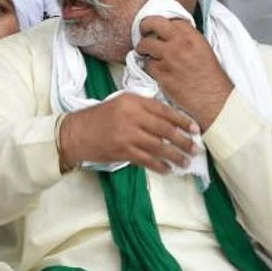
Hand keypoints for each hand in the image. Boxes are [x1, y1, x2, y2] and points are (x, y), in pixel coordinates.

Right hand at [59, 93, 198, 173]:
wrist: (76, 134)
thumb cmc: (99, 118)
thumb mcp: (120, 104)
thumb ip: (142, 109)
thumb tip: (168, 122)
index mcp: (133, 101)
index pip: (164, 110)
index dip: (182, 121)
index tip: (195, 128)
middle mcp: (132, 116)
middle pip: (165, 129)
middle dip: (183, 140)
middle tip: (196, 148)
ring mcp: (127, 135)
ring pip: (159, 147)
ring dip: (175, 156)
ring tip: (185, 162)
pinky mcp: (123, 151)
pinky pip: (147, 160)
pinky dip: (159, 166)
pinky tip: (168, 169)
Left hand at [135, 17, 233, 129]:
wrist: (213, 98)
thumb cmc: (210, 75)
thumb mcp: (202, 48)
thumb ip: (186, 38)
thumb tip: (169, 34)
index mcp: (191, 36)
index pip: (169, 20)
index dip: (160, 24)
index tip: (157, 28)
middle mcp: (179, 44)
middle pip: (152, 24)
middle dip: (144, 26)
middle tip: (143, 32)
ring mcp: (169, 59)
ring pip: (145, 45)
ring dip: (143, 50)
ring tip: (147, 54)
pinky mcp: (162, 74)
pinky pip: (146, 65)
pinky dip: (148, 67)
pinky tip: (155, 70)